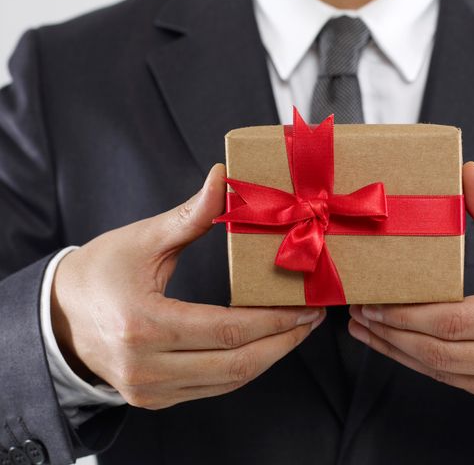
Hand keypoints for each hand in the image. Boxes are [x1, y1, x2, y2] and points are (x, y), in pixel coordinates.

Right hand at [51, 164, 324, 409]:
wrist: (58, 316)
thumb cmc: (98, 273)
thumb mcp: (142, 240)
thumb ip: (190, 215)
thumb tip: (224, 177)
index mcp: (144, 325)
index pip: (227, 330)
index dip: (273, 321)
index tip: (305, 307)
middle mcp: (146, 367)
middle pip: (235, 365)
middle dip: (283, 342)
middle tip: (312, 320)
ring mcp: (149, 390)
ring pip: (228, 381)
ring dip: (269, 357)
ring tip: (297, 331)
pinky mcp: (154, 398)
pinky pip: (211, 388)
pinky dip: (243, 368)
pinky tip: (263, 346)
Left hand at [348, 161, 473, 409]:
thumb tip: (466, 173)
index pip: (455, 321)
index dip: (407, 316)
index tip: (373, 303)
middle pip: (443, 352)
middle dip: (393, 335)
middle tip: (360, 315)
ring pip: (446, 372)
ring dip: (400, 353)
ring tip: (368, 332)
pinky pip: (460, 383)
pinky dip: (425, 366)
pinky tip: (399, 349)